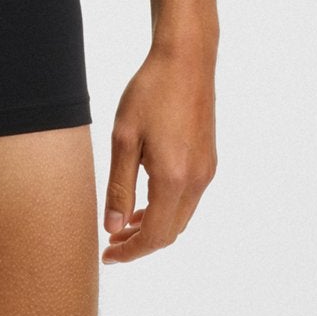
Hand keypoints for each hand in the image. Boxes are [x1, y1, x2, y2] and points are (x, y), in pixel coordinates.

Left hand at [101, 43, 216, 263]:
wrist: (186, 60)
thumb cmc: (150, 92)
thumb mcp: (124, 138)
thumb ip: (119, 187)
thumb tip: (113, 227)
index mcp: (174, 179)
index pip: (155, 236)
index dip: (130, 251)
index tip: (107, 255)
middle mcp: (197, 181)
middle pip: (171, 232)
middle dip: (140, 242)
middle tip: (110, 240)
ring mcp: (207, 171)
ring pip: (181, 217)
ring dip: (154, 226)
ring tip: (123, 222)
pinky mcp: (209, 159)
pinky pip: (188, 198)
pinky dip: (167, 208)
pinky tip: (145, 198)